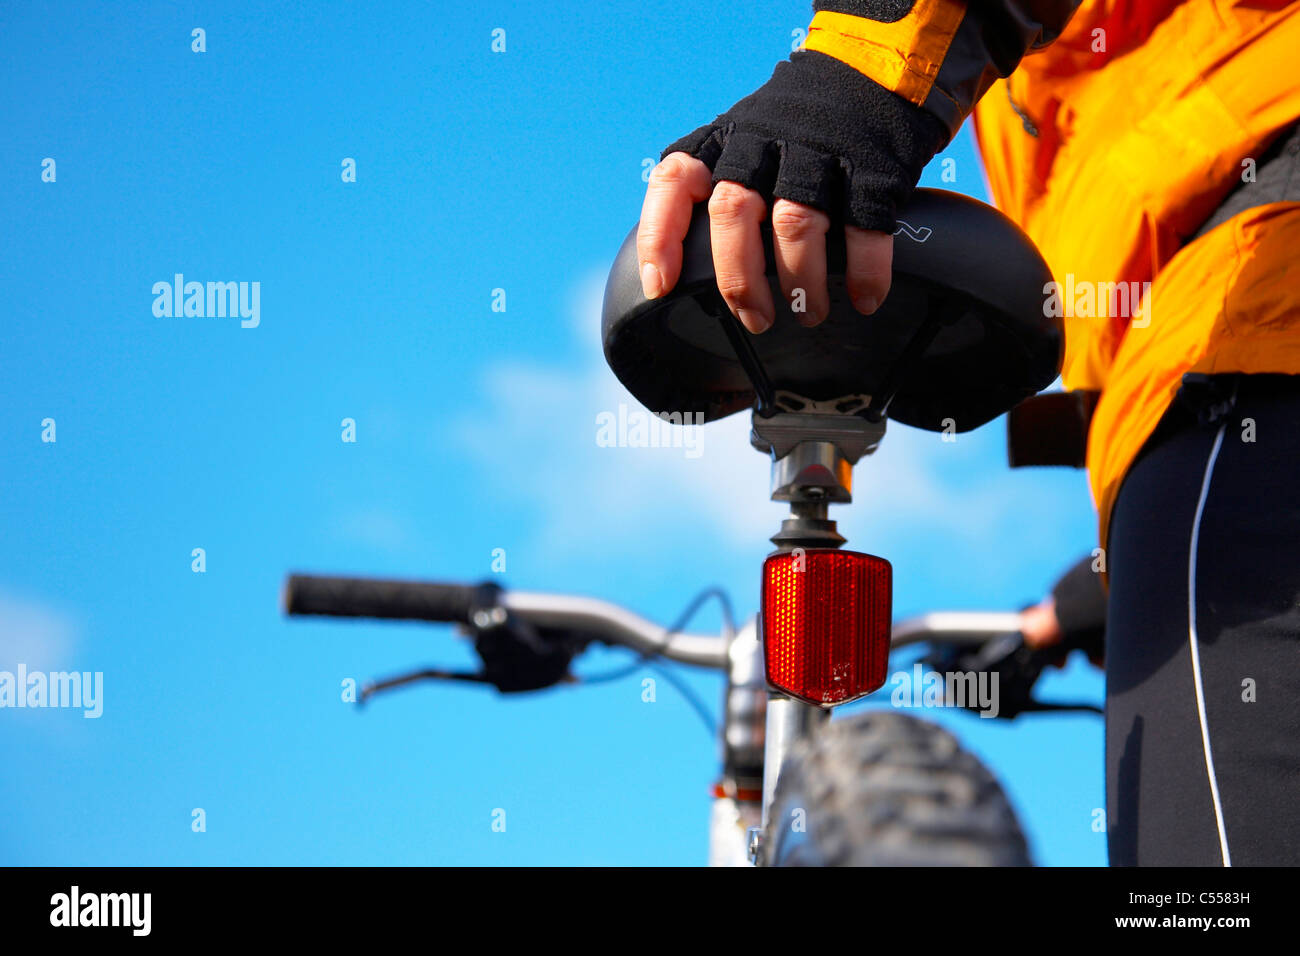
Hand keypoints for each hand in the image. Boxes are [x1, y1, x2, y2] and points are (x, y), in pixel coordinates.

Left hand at [637, 152, 892, 333]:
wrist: (868, 68)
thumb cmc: (792, 132)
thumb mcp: (741, 143)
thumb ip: (714, 191)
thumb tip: (685, 270)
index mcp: (724, 142)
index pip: (675, 182)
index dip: (662, 235)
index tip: (660, 286)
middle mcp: (762, 143)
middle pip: (734, 213)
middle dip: (740, 280)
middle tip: (756, 319)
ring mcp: (816, 150)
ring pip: (795, 224)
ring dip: (801, 282)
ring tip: (809, 313)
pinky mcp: (869, 163)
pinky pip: (863, 225)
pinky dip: (864, 269)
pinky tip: (865, 297)